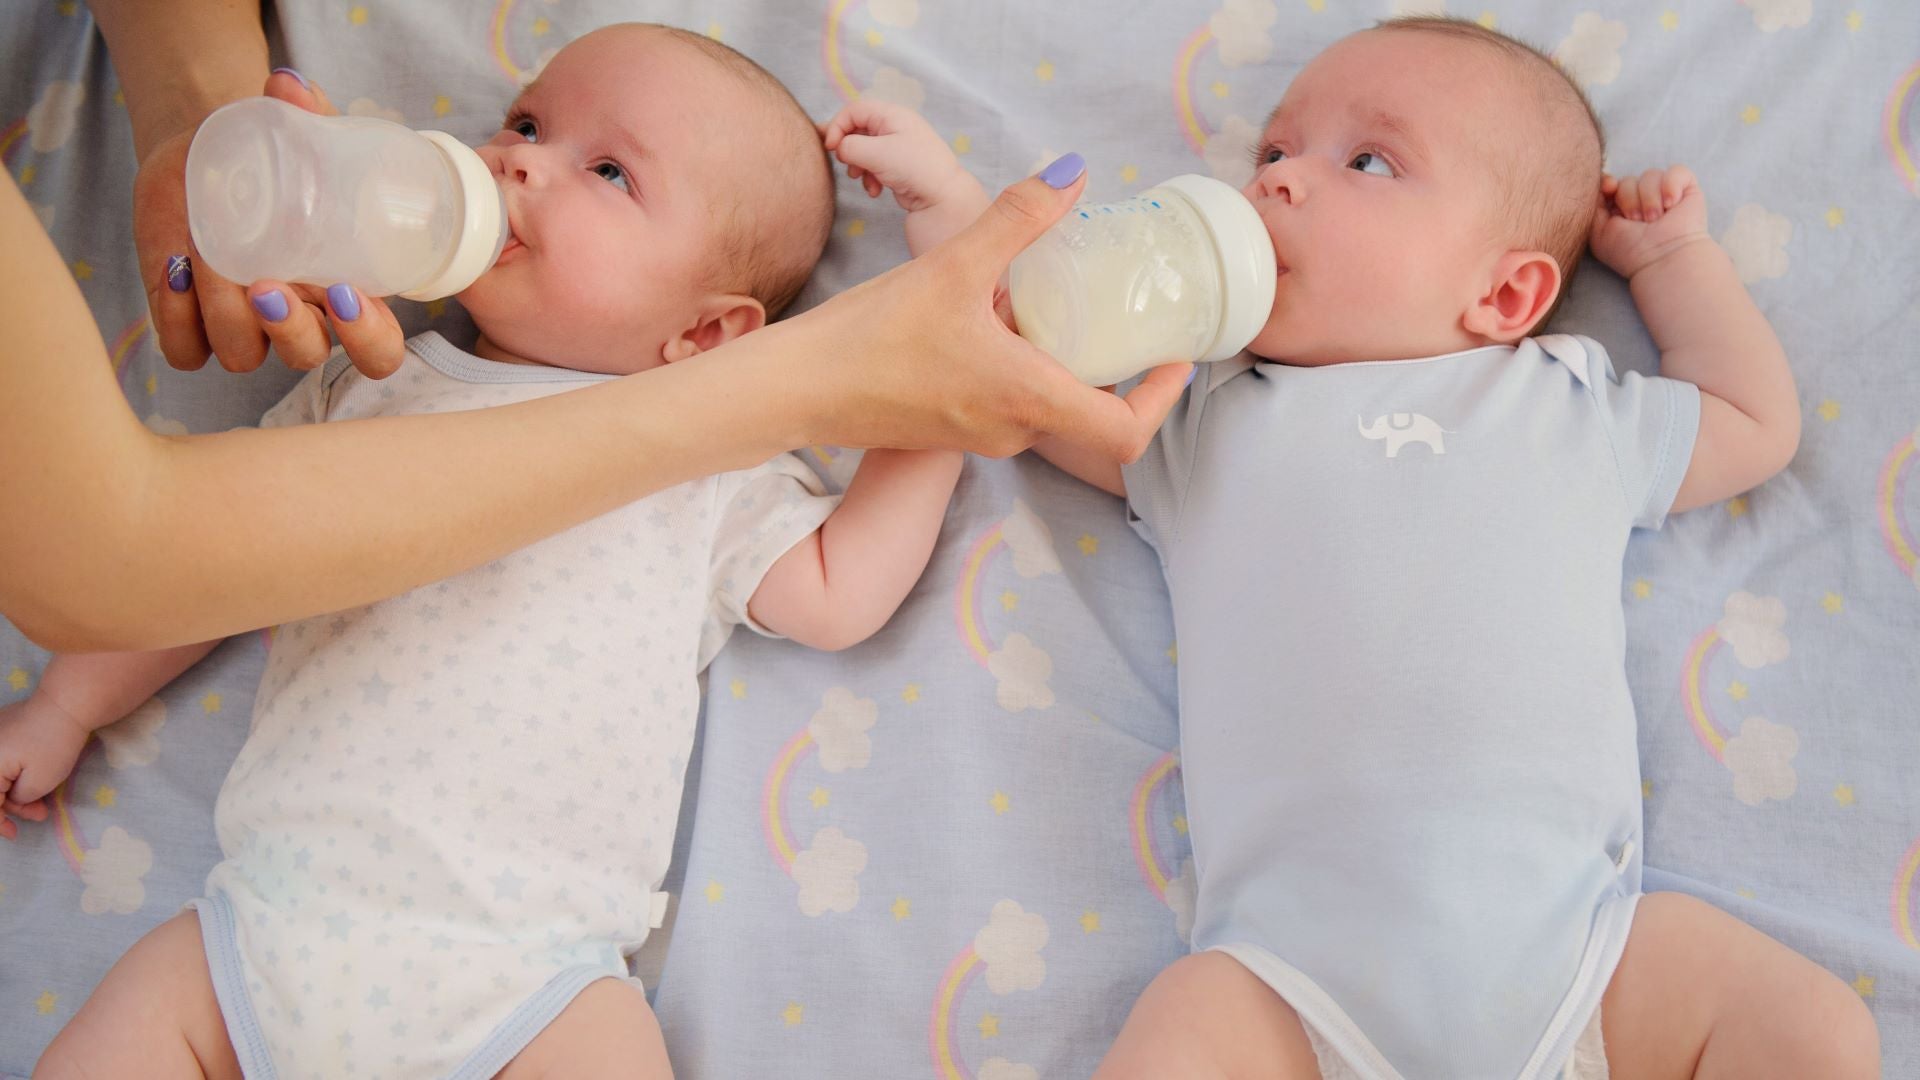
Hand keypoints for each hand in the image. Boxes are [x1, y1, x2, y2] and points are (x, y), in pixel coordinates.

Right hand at [0, 695, 89, 840]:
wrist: (66, 704)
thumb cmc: (54, 744)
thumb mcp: (38, 782)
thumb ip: (17, 799)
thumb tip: (12, 800)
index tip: (13, 834)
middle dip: (11, 807)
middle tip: (38, 814)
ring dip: (15, 793)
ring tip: (42, 804)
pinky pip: (0, 764)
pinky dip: (13, 777)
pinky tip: (32, 784)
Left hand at [136, 69, 406, 378]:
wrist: (206, 158)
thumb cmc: (274, 158)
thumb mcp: (300, 138)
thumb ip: (307, 114)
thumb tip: (287, 84)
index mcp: (348, 293)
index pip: (378, 351)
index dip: (369, 338)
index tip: (346, 292)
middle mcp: (301, 319)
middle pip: (308, 359)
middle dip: (290, 331)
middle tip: (266, 286)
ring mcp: (245, 327)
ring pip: (243, 356)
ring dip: (224, 313)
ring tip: (204, 252)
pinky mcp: (191, 323)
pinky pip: (187, 353)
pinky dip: (177, 321)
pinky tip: (177, 270)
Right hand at [784, 157, 1191, 462]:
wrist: (798, 388)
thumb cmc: (870, 336)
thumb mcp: (953, 265)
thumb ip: (1017, 218)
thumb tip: (1071, 172)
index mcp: (1027, 399)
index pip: (1125, 432)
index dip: (1161, 400)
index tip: (1173, 359)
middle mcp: (1012, 431)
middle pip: (1091, 415)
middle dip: (1114, 371)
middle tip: (1125, 319)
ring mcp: (981, 438)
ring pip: (1047, 407)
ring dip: (1062, 366)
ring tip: (1059, 310)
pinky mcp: (953, 433)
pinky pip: (1010, 407)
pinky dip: (1023, 372)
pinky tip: (998, 324)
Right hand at [822, 99, 973, 212]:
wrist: (942, 198)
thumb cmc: (914, 168)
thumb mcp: (877, 153)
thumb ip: (850, 146)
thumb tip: (838, 148)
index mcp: (892, 115)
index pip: (854, 110)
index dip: (837, 126)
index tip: (831, 147)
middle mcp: (895, 127)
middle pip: (858, 130)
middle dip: (848, 149)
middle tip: (846, 164)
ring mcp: (897, 147)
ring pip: (864, 151)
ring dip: (857, 166)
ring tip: (860, 179)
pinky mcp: (898, 167)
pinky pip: (874, 167)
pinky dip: (869, 177)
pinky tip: (875, 190)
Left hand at [1590, 165, 1711, 279]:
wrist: (1661, 259)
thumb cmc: (1629, 251)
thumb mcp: (1598, 231)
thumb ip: (1594, 206)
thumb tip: (1605, 181)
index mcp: (1621, 207)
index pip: (1612, 183)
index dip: (1609, 183)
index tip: (1610, 189)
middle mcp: (1642, 198)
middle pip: (1628, 180)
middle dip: (1629, 200)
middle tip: (1637, 222)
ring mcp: (1664, 193)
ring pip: (1650, 175)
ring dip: (1649, 198)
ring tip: (1655, 219)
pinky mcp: (1687, 189)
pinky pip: (1677, 171)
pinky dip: (1671, 185)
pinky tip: (1671, 204)